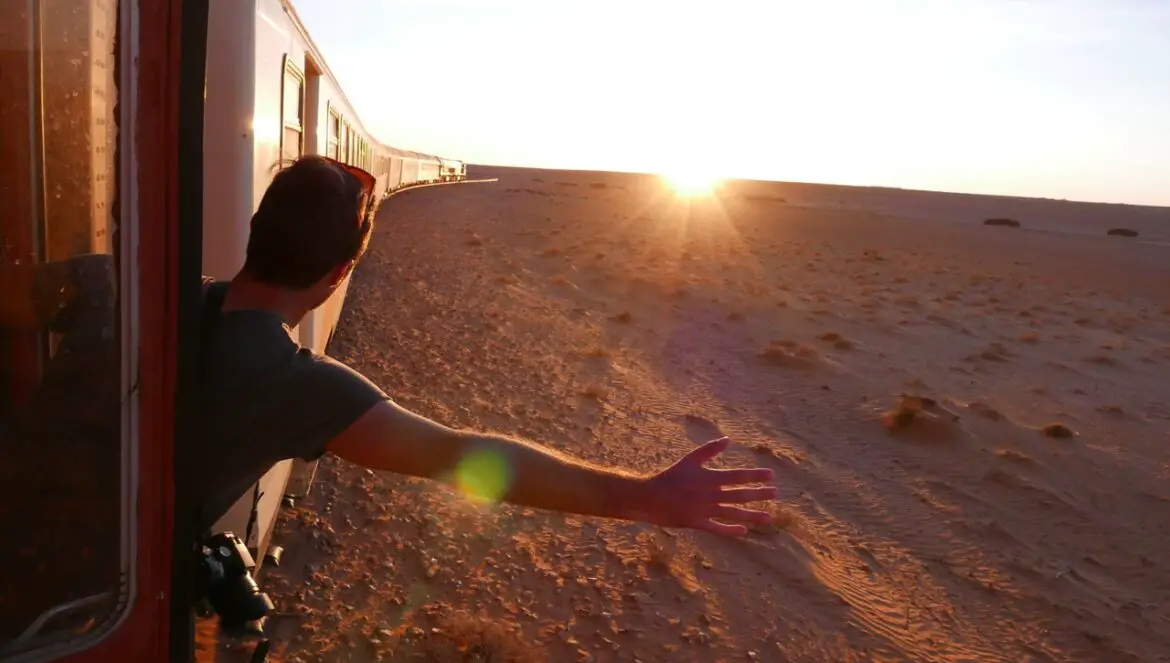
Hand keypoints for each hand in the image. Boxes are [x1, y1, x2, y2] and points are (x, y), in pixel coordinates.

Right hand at [634, 437, 778, 535]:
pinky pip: (717, 528)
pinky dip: (730, 530)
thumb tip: (728, 439)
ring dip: (752, 515)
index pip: (738, 476)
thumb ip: (709, 450)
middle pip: (739, 495)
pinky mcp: (698, 523)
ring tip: (769, 517)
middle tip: (776, 494)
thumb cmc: (670, 476)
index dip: (755, 476)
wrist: (650, 497)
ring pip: (733, 513)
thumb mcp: (689, 460)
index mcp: (709, 478)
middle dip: (759, 494)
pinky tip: (743, 531)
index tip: (771, 476)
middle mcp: (710, 494)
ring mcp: (705, 510)